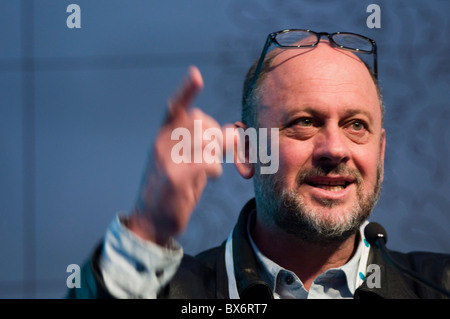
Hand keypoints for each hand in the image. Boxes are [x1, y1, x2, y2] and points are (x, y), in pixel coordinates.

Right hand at [127, 66, 228, 245]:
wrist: (151, 219)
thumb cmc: (173, 188)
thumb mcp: (190, 162)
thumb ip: (207, 145)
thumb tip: (233, 130)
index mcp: (164, 136)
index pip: (175, 107)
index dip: (186, 91)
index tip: (196, 75)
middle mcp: (163, 142)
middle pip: (201, 121)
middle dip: (215, 134)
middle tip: (216, 151)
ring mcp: (167, 159)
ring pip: (206, 140)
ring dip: (215, 153)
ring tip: (209, 166)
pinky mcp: (175, 177)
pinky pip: (206, 161)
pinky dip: (214, 167)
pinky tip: (211, 175)